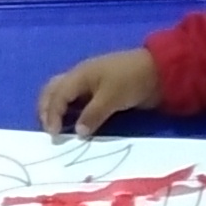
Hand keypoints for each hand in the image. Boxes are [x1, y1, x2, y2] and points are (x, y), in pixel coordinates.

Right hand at [36, 46, 159, 137]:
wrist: (159, 71)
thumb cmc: (132, 80)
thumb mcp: (112, 97)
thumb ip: (93, 114)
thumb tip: (78, 132)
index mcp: (79, 75)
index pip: (57, 95)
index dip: (52, 114)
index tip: (54, 134)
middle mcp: (80, 77)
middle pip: (53, 90)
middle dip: (46, 108)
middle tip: (48, 129)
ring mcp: (89, 83)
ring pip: (63, 93)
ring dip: (56, 109)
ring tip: (56, 127)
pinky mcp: (100, 91)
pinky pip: (77, 99)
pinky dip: (69, 110)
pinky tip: (72, 122)